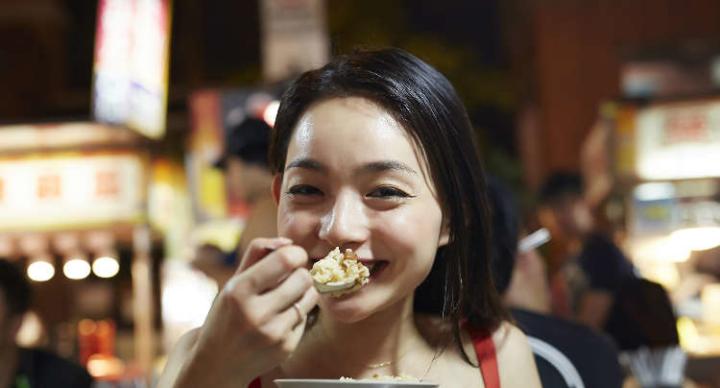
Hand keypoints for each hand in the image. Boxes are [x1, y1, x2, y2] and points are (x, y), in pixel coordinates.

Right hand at [176, 237, 318, 387]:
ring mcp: (273, 333)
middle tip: (290, 277)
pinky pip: (306, 317)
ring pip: (311, 296)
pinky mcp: (286, 348)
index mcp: (239, 291)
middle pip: (304, 277)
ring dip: (304, 291)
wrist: (217, 364)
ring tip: (287, 296)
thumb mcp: (233, 282)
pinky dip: (298, 313)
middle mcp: (255, 313)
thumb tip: (288, 242)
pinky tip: (280, 319)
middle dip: (301, 272)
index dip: (296, 253)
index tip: (293, 257)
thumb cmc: (227, 314)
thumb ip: (258, 253)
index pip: (286, 260)